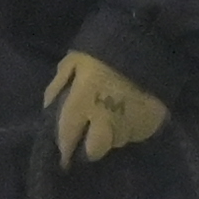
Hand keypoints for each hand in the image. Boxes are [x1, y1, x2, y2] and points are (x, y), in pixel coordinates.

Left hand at [43, 49, 167, 164]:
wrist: (149, 42)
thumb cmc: (105, 49)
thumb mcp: (74, 60)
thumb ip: (58, 86)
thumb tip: (48, 107)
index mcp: (82, 105)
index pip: (68, 138)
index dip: (64, 149)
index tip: (64, 156)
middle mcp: (104, 122)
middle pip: (95, 151)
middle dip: (90, 148)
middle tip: (91, 136)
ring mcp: (129, 126)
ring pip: (116, 142)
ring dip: (112, 135)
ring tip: (114, 118)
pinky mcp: (150, 125)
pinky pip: (136, 134)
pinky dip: (131, 127)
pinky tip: (131, 112)